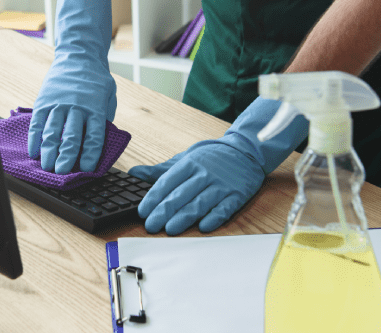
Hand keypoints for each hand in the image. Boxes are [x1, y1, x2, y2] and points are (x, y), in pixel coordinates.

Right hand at [28, 0, 116, 173]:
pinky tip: (33, 152)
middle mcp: (77, 107)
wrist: (78, 56)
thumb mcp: (108, 96)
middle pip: (71, 136)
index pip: (94, 136)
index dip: (90, 155)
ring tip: (46, 167)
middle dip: (66, 157)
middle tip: (61, 173)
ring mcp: (58, 104)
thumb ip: (104, 118)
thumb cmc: (96, 80)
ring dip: (48, 151)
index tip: (86, 169)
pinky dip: (34, 138)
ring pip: (52, 131)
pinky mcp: (44, 101)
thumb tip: (100, 143)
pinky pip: (38, 123)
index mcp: (96, 108)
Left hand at [128, 98, 308, 234]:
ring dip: (184, 217)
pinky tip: (204, 227)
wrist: (246, 151)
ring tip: (170, 229)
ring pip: (200, 203)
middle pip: (181, 195)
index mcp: (189, 164)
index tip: (142, 211)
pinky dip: (214, 217)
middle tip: (151, 225)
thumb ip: (160, 170)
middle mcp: (204, 174)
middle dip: (164, 211)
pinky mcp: (237, 195)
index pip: (167, 182)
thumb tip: (134, 173)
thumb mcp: (185, 158)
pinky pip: (224, 208)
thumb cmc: (211, 157)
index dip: (154, 197)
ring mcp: (221, 185)